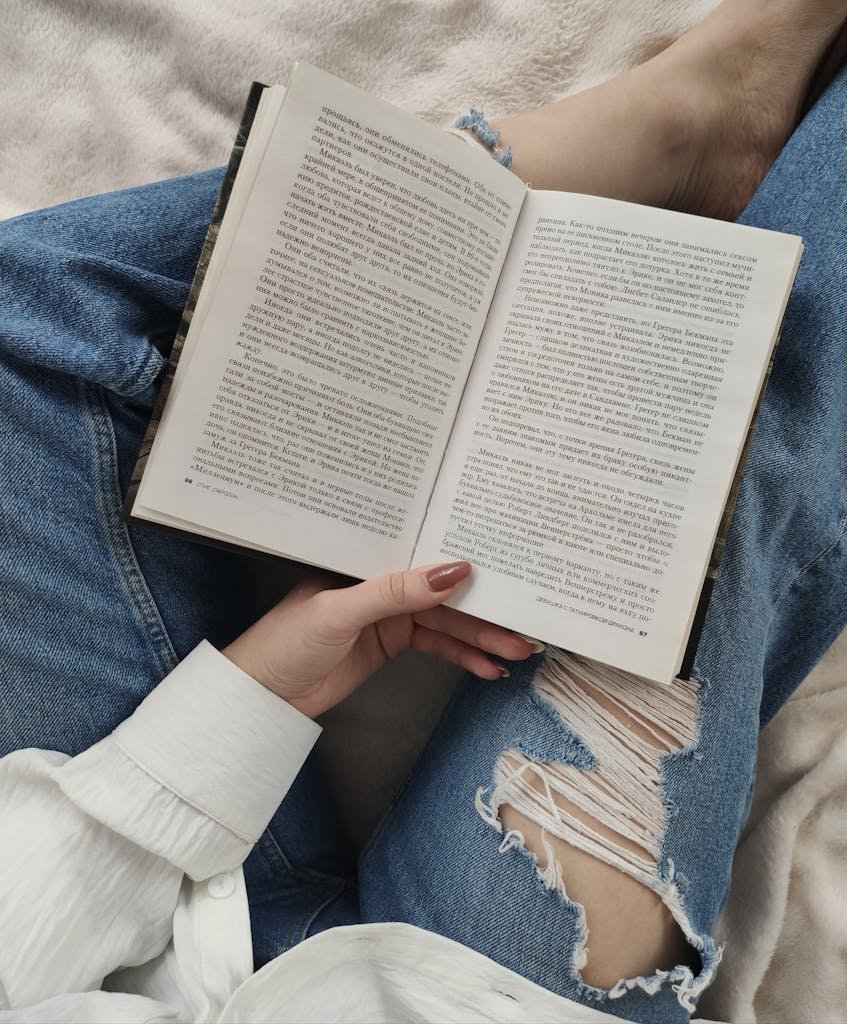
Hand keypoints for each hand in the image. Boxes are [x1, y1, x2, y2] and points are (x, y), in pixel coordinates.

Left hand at [221, 561, 539, 717]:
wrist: (262, 692)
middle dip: (484, 611)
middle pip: (444, 594)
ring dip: (481, 639)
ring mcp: (390, 615)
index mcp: (369, 561)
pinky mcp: (391, 643)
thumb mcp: (340, 610)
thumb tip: (452, 570)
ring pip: (446, 623)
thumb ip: (396, 592)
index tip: (506, 576)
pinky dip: (462, 657)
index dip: (466, 565)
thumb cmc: (285, 640)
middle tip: (522, 626)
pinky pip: (436, 646)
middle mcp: (384, 583)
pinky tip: (487, 667)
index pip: (427, 557)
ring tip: (515, 652)